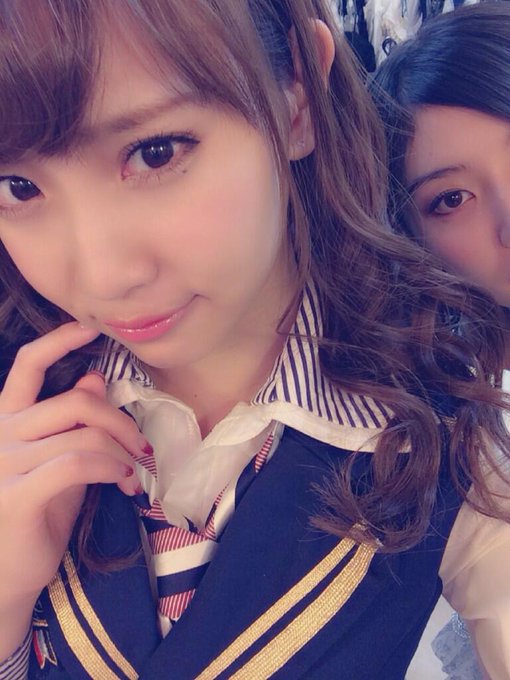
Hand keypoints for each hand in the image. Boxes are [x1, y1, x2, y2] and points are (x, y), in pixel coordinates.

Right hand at [0, 322, 147, 610]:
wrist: (5, 577)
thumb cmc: (35, 517)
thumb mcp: (57, 462)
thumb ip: (71, 423)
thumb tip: (93, 378)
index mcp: (7, 421)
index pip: (27, 366)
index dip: (58, 341)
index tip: (89, 329)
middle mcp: (0, 435)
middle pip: (75, 403)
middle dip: (120, 421)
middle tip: (142, 448)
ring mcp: (4, 464)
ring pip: (83, 436)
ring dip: (122, 453)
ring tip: (134, 474)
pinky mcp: (17, 494)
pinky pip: (77, 464)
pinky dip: (110, 469)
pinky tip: (122, 484)